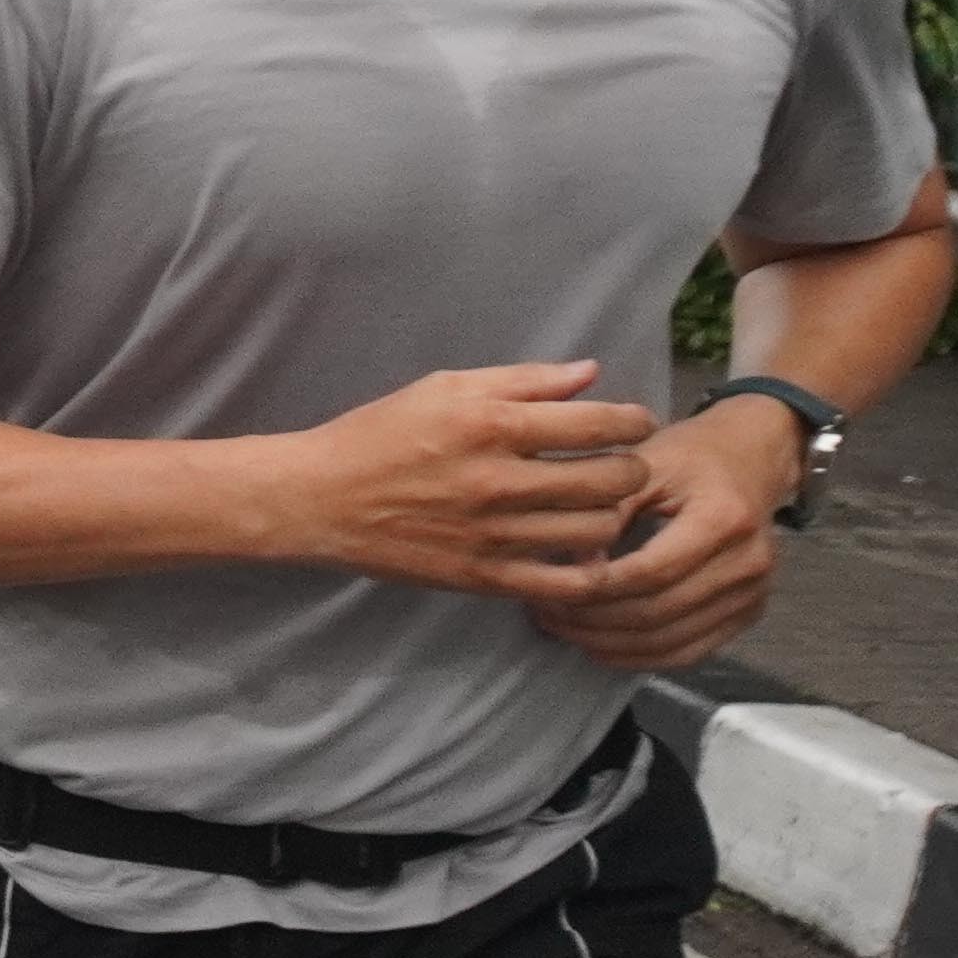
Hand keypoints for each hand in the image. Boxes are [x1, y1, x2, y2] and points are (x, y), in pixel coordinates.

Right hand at [262, 362, 658, 599]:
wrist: (319, 499)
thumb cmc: (380, 434)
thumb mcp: (445, 387)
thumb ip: (523, 379)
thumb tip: (591, 374)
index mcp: (492, 425)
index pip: (599, 424)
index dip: (635, 421)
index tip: (637, 423)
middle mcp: (499, 481)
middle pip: (611, 480)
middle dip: (632, 467)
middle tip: (623, 464)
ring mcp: (494, 535)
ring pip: (597, 530)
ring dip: (613, 515)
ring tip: (599, 506)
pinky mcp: (484, 577)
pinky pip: (564, 584)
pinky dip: (591, 571)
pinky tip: (585, 554)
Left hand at [533, 402, 809, 670]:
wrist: (751, 460)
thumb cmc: (691, 457)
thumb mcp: (645, 463)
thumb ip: (607, 510)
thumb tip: (569, 566)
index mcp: (723, 519)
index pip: (650, 571)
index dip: (596, 587)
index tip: (548, 587)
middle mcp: (747, 563)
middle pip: (657, 612)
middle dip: (592, 621)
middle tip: (544, 613)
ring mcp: (752, 593)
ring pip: (669, 641)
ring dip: (609, 643)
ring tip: (563, 628)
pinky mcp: (748, 613)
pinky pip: (689, 652)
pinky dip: (640, 657)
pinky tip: (601, 646)